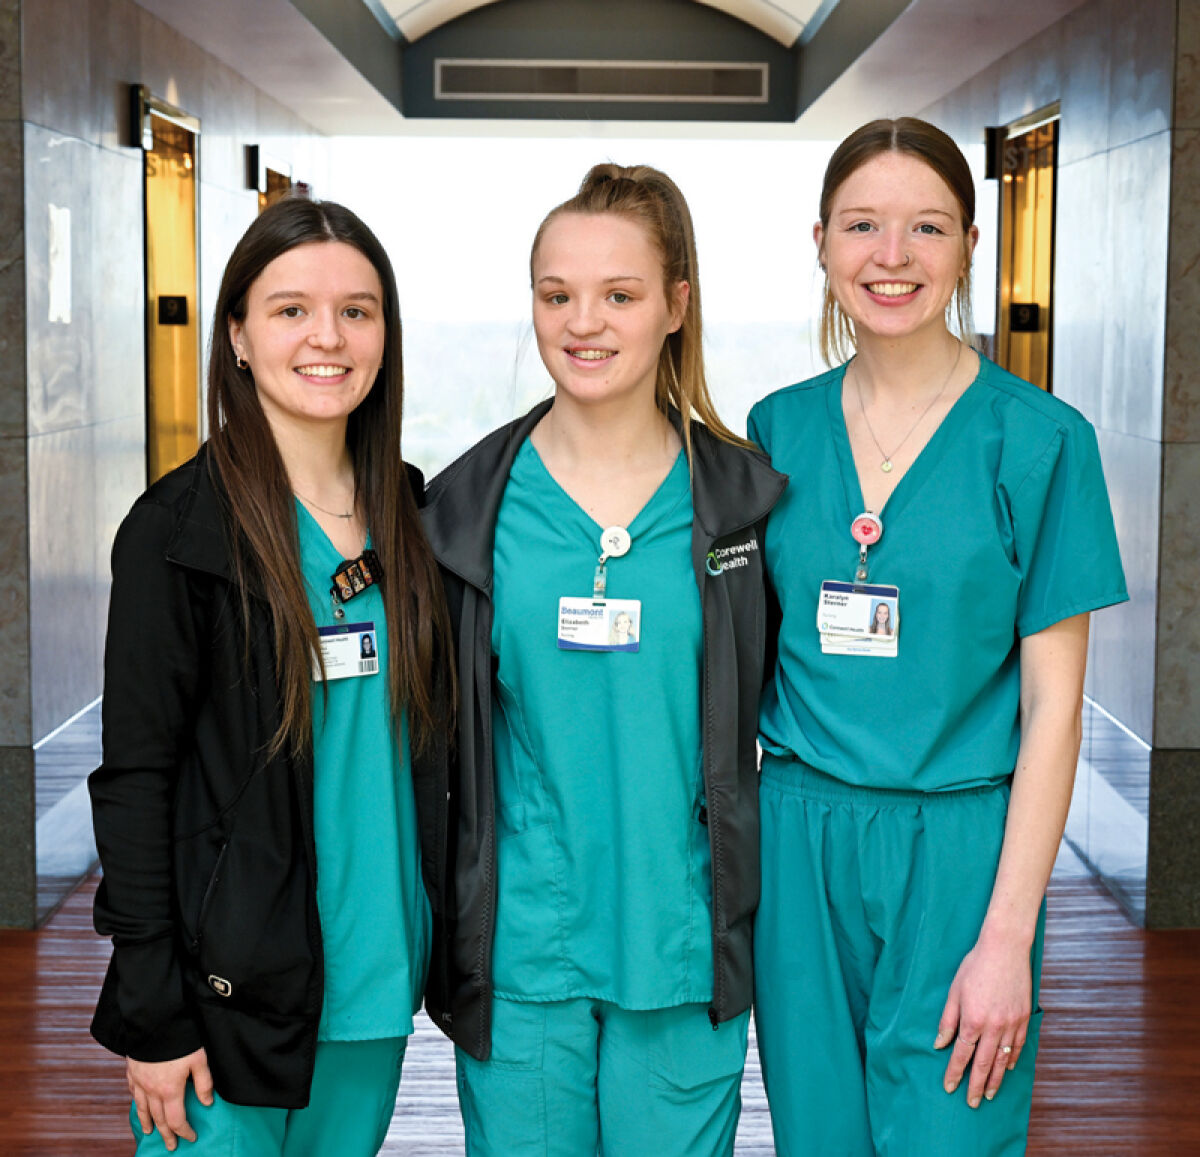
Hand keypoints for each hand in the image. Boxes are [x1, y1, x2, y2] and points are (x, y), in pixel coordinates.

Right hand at [127, 1048, 213, 1150]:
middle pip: (159, 1119)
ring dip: (148, 1123)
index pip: (177, 1119)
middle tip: (171, 1146)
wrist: (154, 1021)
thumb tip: (207, 1103)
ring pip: (143, 1109)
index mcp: (170, 1090)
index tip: (191, 1137)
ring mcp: (140, 1082)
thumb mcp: (199, 1059)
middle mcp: (152, 1090)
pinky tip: (140, 1106)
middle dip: (167, 1134)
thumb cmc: (180, 1039)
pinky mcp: (132, 1072)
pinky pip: (133, 1093)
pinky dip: (137, 1104)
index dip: (184, 1131)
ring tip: (151, 1133)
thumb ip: (204, 1082)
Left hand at [933, 933, 1031, 1108]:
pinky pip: (1018, 1046)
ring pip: (1003, 1060)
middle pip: (984, 1064)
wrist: (1005, 950)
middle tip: (971, 1102)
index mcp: (973, 1020)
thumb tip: (939, 1044)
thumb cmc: (975, 966)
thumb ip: (947, 1020)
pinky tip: (1007, 1069)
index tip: (950, 1087)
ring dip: (996, 1080)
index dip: (955, 1073)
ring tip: (989, 1094)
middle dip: (976, 1085)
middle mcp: (993, 1027)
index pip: (961, 1054)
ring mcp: (1011, 1024)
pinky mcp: (1023, 1019)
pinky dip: (1012, 1060)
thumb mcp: (954, 990)